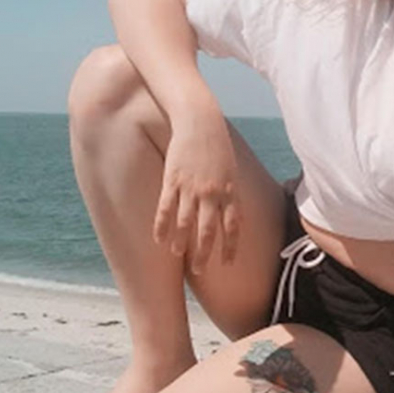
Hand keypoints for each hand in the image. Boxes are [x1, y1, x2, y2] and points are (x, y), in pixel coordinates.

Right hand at [152, 115, 242, 273]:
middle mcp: (212, 192)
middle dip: (205, 253)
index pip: (233, 226)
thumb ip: (231, 192)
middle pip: (209, 230)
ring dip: (181, 242)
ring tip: (178, 254)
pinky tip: (159, 239)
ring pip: (185, 222)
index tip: (228, 263)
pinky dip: (162, 226)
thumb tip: (232, 213)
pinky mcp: (172, 180)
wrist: (200, 121)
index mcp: (230, 190)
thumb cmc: (218, 145)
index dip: (230, 246)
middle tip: (201, 271)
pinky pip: (166, 208)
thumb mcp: (231, 169)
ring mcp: (191, 187)